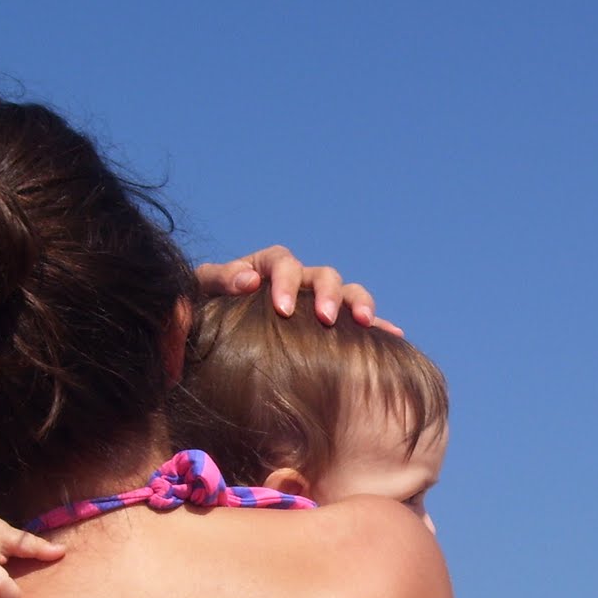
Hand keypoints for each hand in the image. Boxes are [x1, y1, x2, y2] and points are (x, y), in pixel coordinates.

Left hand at [195, 245, 402, 334]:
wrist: (214, 333)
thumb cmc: (206, 308)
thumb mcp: (203, 289)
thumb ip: (218, 279)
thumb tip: (248, 281)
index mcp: (267, 267)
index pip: (281, 262)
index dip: (285, 281)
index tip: (281, 309)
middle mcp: (298, 279)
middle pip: (321, 274)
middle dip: (326, 294)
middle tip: (324, 318)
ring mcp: (316, 300)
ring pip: (346, 291)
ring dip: (357, 303)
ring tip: (363, 322)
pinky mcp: (330, 324)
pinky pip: (357, 321)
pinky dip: (377, 325)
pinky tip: (395, 336)